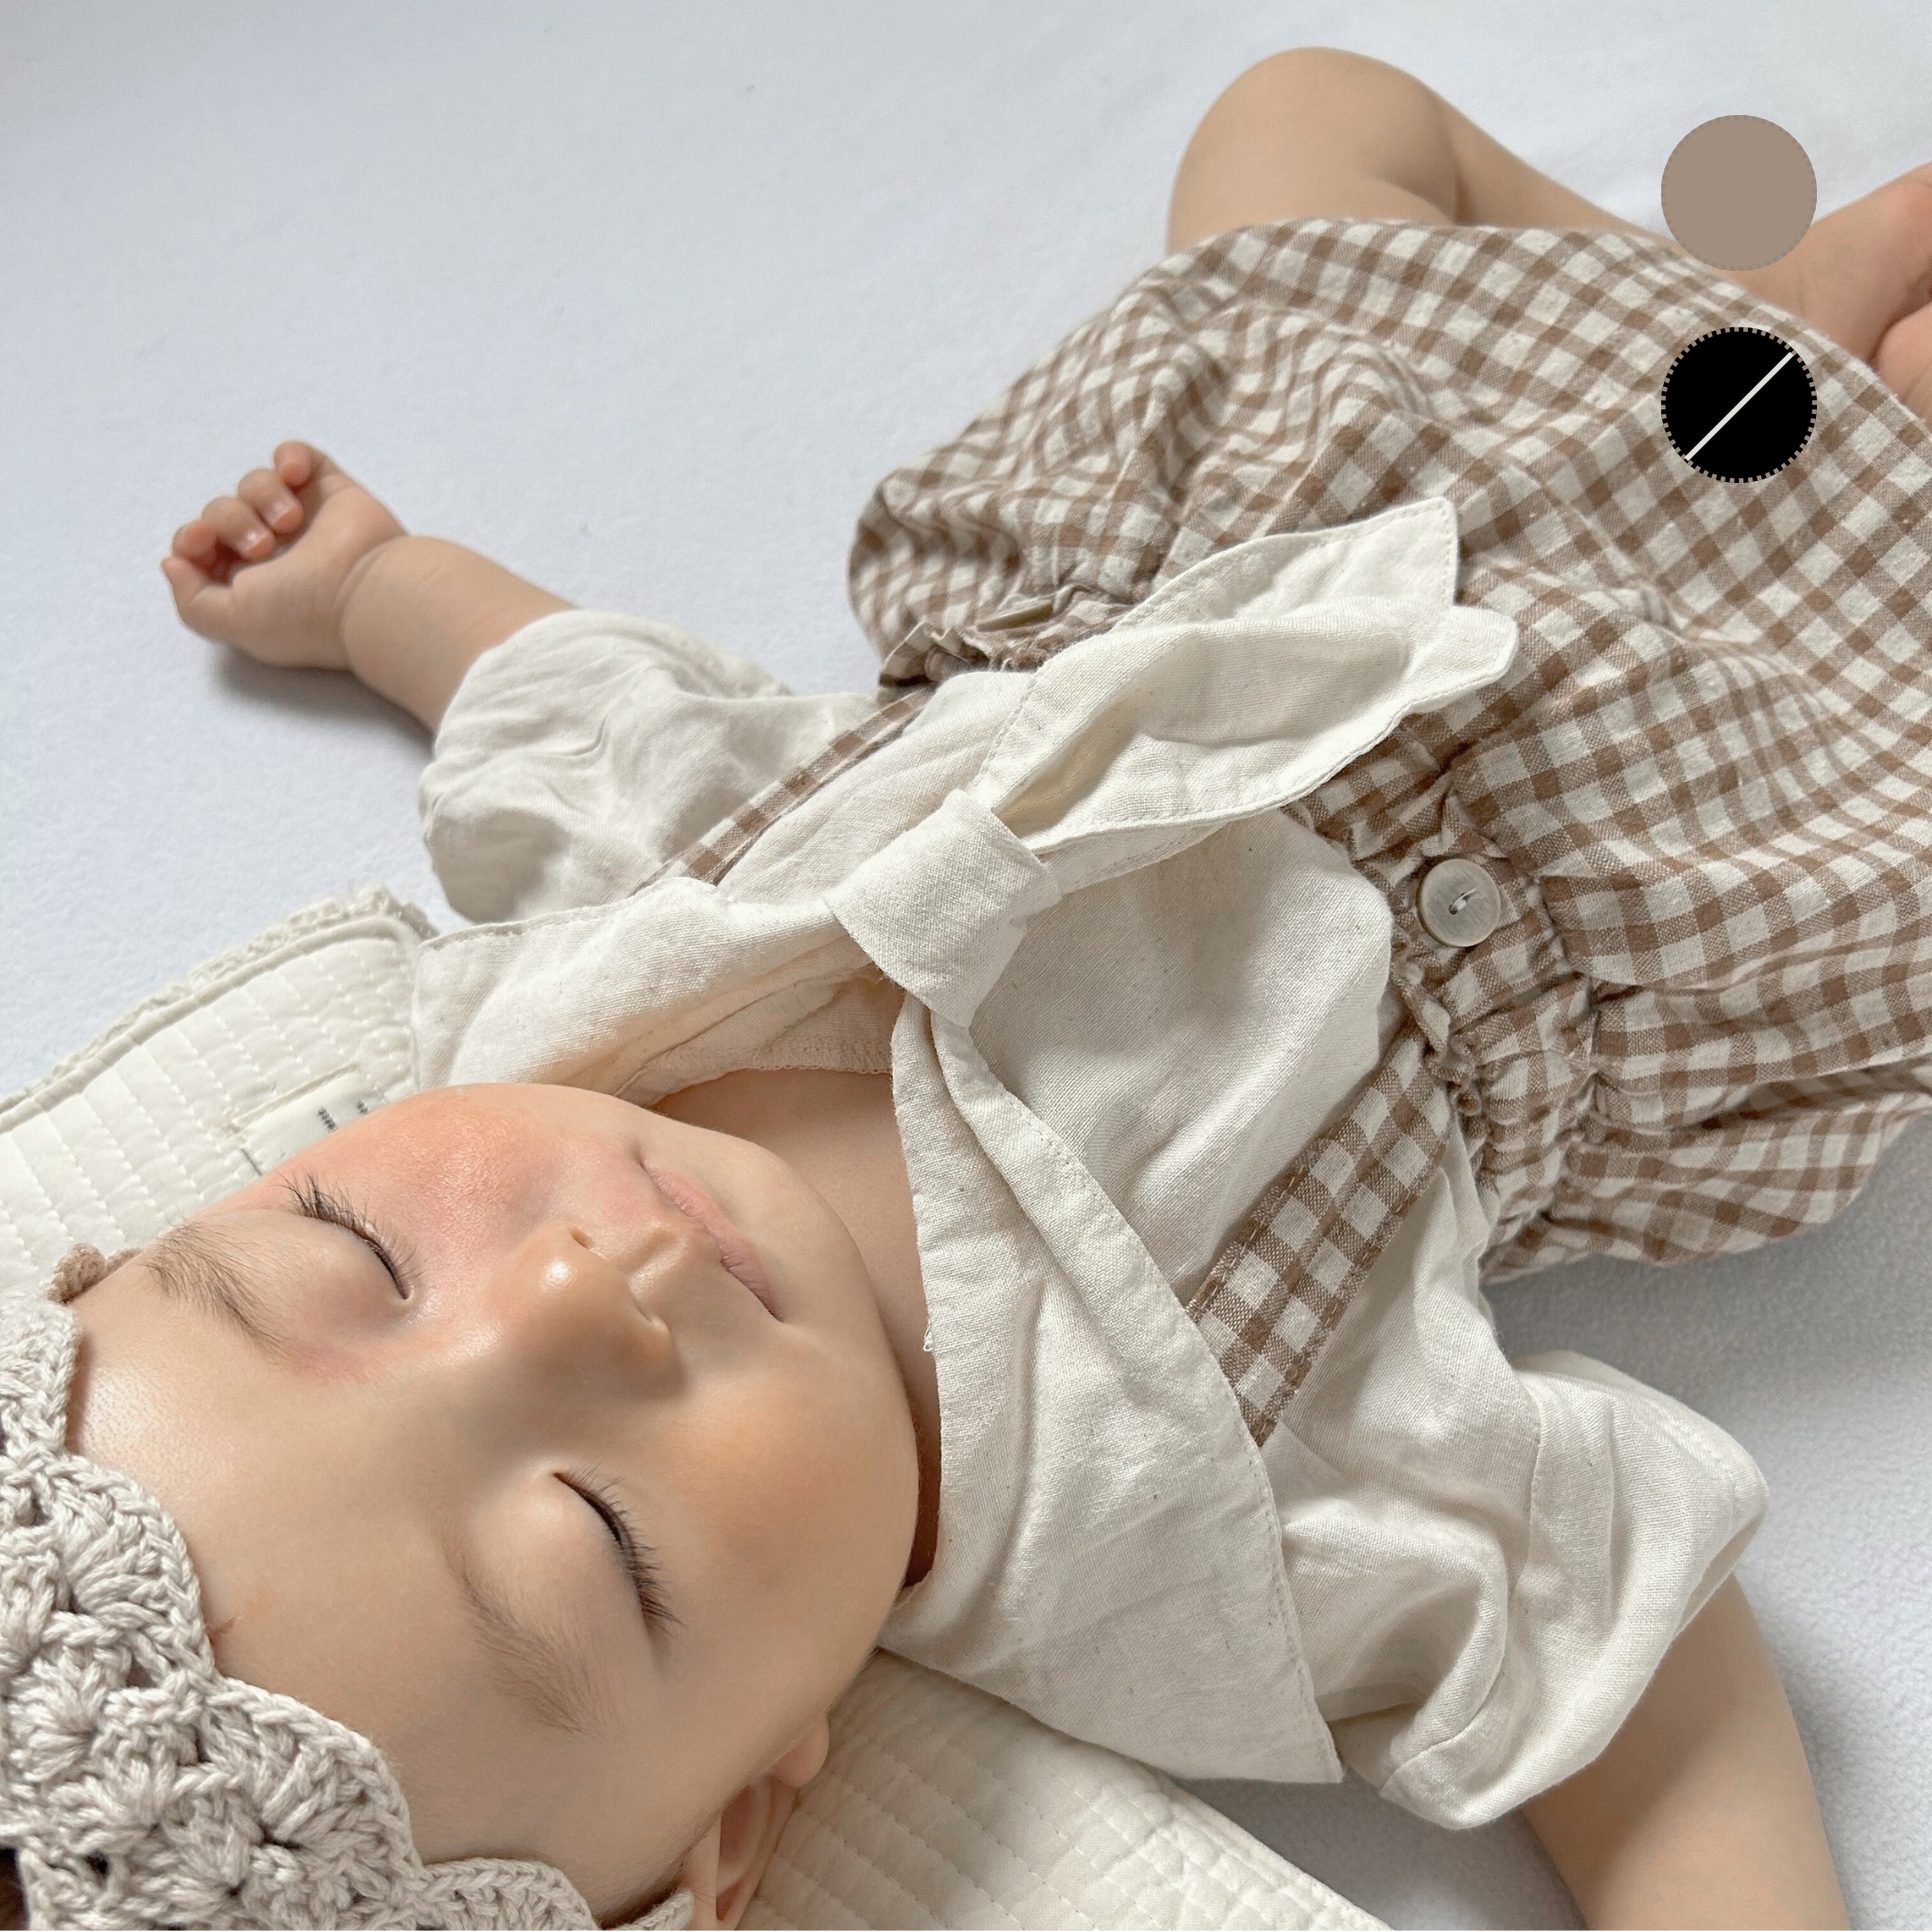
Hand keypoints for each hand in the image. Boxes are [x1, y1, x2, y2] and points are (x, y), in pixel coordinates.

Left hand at [160, 442, 407, 670]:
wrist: (367, 591)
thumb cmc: (304, 613)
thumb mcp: (231, 623)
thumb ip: (191, 602)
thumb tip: (173, 562)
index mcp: (251, 584)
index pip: (201, 547)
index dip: (191, 537)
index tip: (200, 540)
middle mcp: (277, 552)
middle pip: (223, 511)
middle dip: (231, 521)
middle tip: (262, 545)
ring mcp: (307, 520)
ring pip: (255, 483)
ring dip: (263, 496)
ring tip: (290, 521)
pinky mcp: (332, 491)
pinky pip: (298, 456)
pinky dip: (290, 458)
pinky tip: (297, 477)